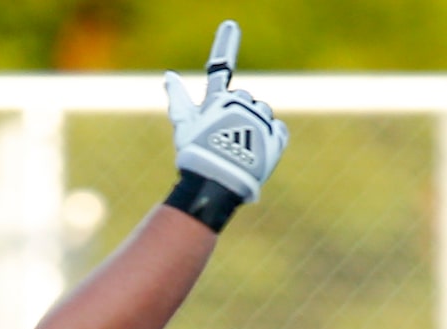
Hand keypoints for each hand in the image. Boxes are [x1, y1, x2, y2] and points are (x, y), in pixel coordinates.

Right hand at [165, 21, 288, 203]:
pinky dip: (271, 140)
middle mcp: (241, 103)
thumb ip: (178, 101)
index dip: (225, 46)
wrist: (215, 186)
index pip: (220, 71)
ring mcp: (260, 119)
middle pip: (244, 100)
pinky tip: (257, 154)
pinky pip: (278, 130)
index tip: (230, 25)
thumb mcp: (183, 129)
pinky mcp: (275, 136)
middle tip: (226, 141)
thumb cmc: (195, 159)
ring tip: (241, 152)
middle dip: (238, 116)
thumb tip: (168, 75)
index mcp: (219, 100)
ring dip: (255, 129)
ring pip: (263, 115)